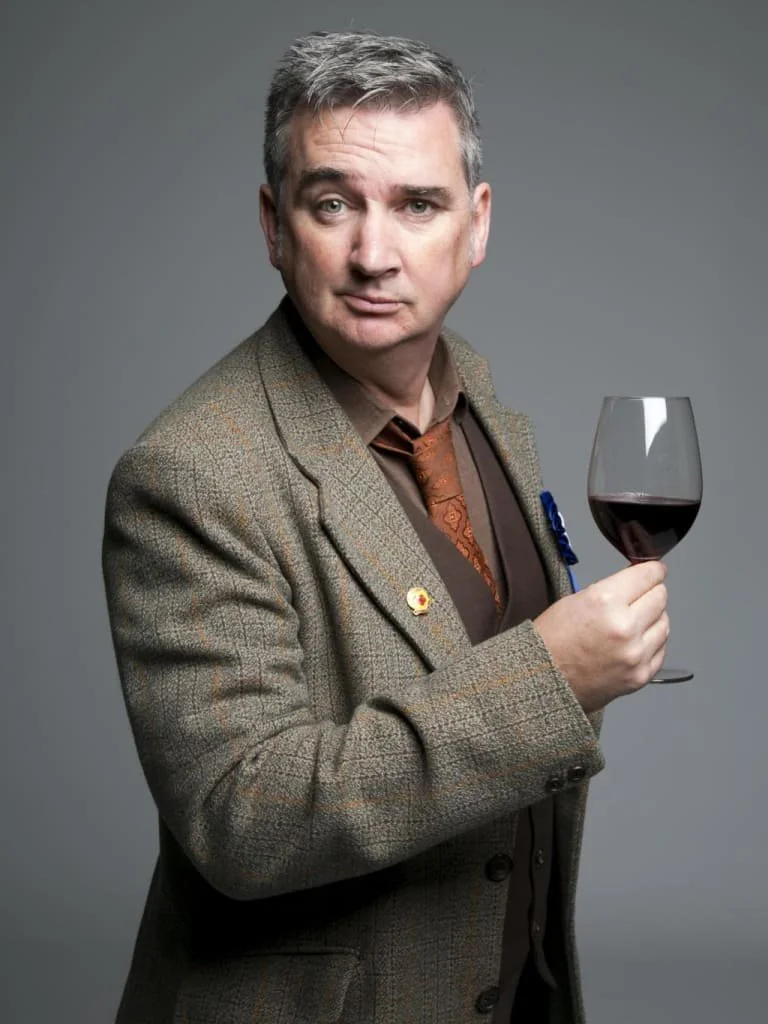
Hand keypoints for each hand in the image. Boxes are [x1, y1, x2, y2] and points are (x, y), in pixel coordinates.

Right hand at [534, 562, 668, 711]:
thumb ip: (610, 591)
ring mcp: (636, 653)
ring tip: (636, 620)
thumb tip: (636, 584)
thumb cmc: (551, 640)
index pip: (647, 576)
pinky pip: (661, 650)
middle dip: (652, 593)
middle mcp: (625, 626)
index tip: (655, 570)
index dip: (653, 570)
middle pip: (660, 598)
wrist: (542, 681)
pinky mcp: (641, 675)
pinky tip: (636, 641)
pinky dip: (652, 643)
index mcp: (605, 601)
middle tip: (642, 595)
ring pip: (664, 624)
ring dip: (653, 618)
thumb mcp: (575, 600)